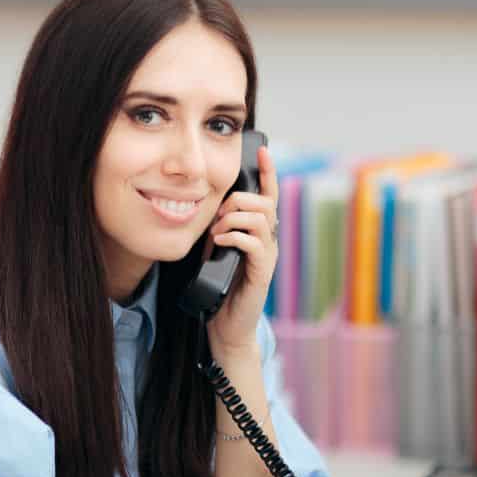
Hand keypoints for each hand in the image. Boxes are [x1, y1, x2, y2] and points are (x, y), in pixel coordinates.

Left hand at [206, 142, 278, 357]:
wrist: (225, 326)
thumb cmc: (219, 288)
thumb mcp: (215, 250)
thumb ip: (217, 228)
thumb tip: (208, 208)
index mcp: (258, 233)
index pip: (268, 196)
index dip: (268, 172)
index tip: (263, 150)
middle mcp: (268, 241)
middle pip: (265, 203)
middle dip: (239, 201)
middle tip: (217, 217)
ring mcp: (267, 257)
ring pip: (261, 219)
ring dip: (234, 218)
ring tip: (216, 232)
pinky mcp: (262, 272)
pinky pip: (255, 243)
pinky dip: (235, 237)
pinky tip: (220, 243)